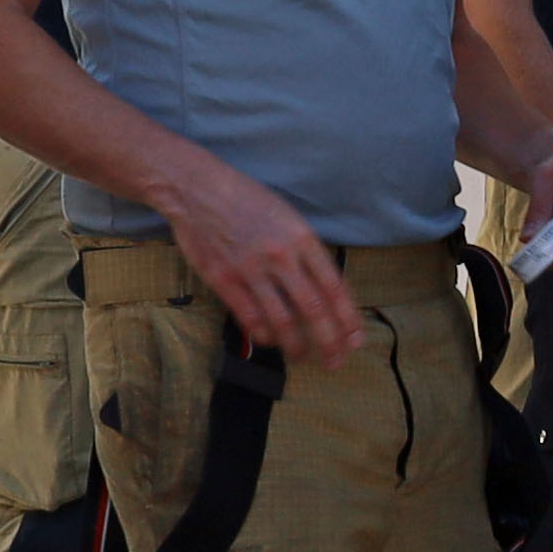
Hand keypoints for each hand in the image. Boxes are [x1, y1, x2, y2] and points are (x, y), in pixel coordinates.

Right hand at [166, 156, 365, 363]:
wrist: (197, 189)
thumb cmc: (246, 200)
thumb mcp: (288, 217)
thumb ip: (307, 252)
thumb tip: (327, 289)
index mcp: (302, 238)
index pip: (334, 287)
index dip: (348, 319)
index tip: (355, 340)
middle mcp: (281, 256)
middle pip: (314, 309)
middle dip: (329, 341)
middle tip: (336, 361)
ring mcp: (250, 269)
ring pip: (282, 319)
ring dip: (296, 346)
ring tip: (303, 357)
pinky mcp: (223, 279)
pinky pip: (250, 317)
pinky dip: (264, 335)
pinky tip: (271, 341)